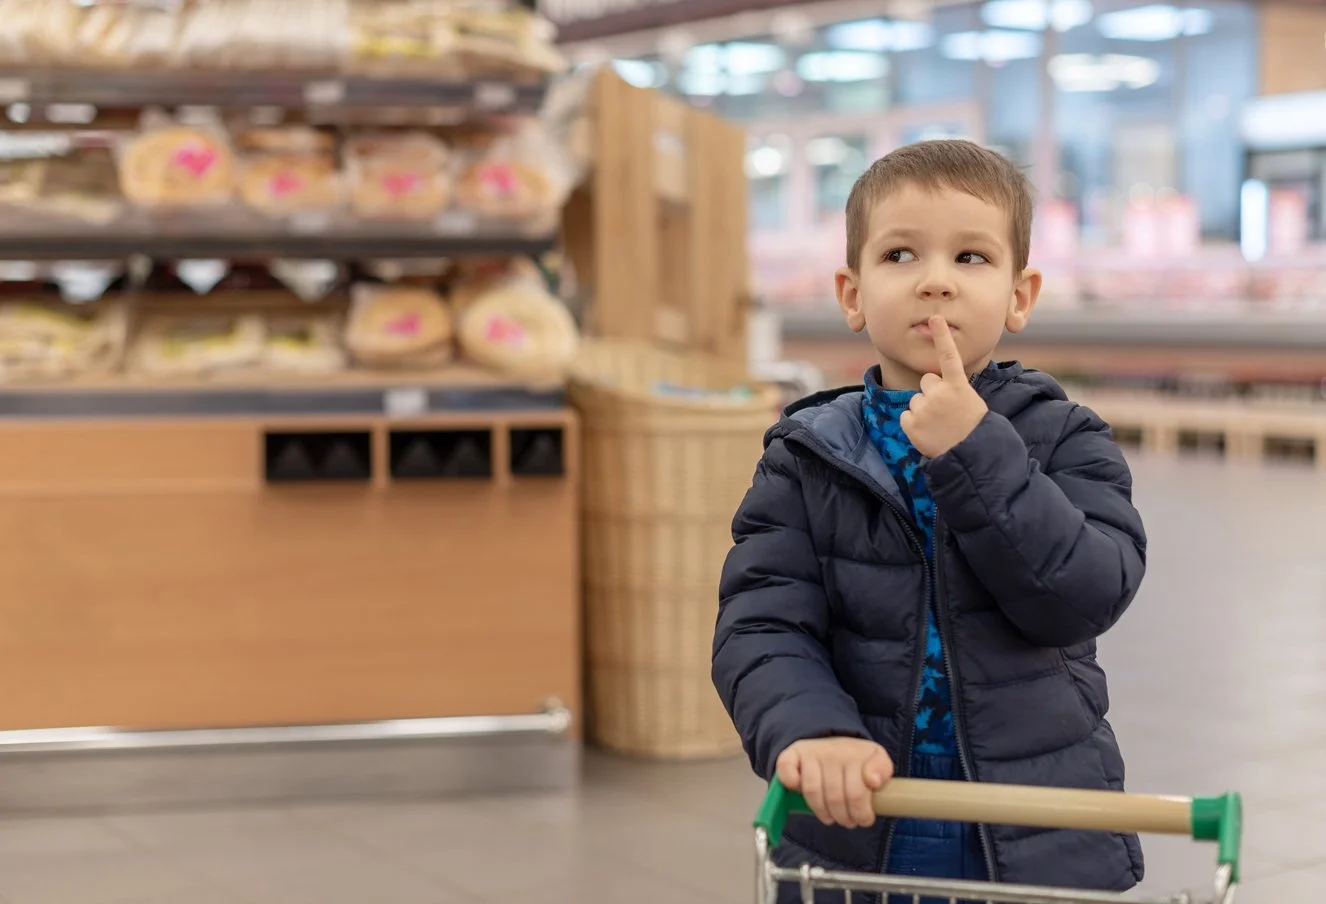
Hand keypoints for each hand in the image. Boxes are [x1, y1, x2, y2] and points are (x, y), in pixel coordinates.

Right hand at [775, 737, 893, 827]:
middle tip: (848, 822)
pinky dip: (792, 784)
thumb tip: (872, 781)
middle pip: (835, 797)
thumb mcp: (876, 759)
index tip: (864, 819)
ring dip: (822, 811)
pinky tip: (800, 793)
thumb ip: (882, 769)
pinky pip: (787, 771)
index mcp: (855, 754)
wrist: (830, 738)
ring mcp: (810, 752)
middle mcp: (832, 751)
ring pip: (813, 791)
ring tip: (831, 817)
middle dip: (843, 817)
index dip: (860, 813)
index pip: (856, 793)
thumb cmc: (854, 759)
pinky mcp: (792, 754)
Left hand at [900, 315, 988, 457]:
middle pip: (926, 381)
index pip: (948, 356)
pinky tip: (928, 433)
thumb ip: (953, 388)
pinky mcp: (911, 423)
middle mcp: (940, 393)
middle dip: (932, 393)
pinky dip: (913, 424)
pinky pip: (906, 415)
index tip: (935, 318)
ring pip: (916, 399)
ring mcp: (924, 408)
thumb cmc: (971, 428)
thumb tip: (934, 382)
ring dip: (924, 410)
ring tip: (939, 425)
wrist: (969, 457)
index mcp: (958, 386)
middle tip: (945, 412)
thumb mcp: (970, 402)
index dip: (942, 336)